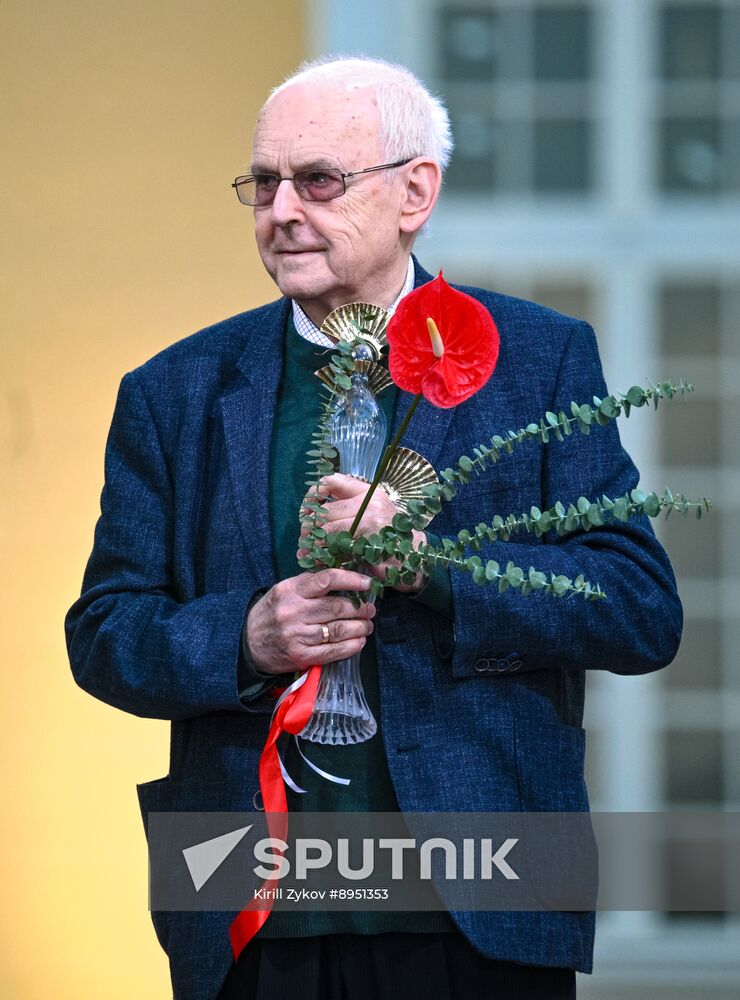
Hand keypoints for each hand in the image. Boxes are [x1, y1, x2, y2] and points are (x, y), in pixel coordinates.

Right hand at [245, 568, 376, 674]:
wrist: (248, 642)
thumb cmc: (273, 612)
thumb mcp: (284, 590)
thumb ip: (310, 584)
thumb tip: (345, 576)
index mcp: (291, 590)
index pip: (326, 580)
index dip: (351, 580)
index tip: (367, 583)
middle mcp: (294, 612)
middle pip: (336, 607)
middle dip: (360, 608)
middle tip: (370, 609)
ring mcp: (297, 635)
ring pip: (337, 630)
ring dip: (359, 628)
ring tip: (367, 626)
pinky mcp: (300, 656)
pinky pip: (332, 652)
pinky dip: (350, 647)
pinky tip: (359, 642)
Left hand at [299, 473, 426, 592]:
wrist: (416, 558)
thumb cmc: (390, 536)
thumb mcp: (374, 512)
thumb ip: (349, 506)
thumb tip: (314, 508)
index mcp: (369, 491)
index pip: (332, 482)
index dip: (313, 495)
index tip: (306, 512)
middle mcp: (370, 502)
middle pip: (326, 510)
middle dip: (310, 527)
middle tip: (304, 539)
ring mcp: (371, 521)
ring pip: (329, 529)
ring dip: (314, 543)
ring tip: (307, 552)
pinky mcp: (370, 542)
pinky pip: (338, 548)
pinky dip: (325, 556)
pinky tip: (319, 561)